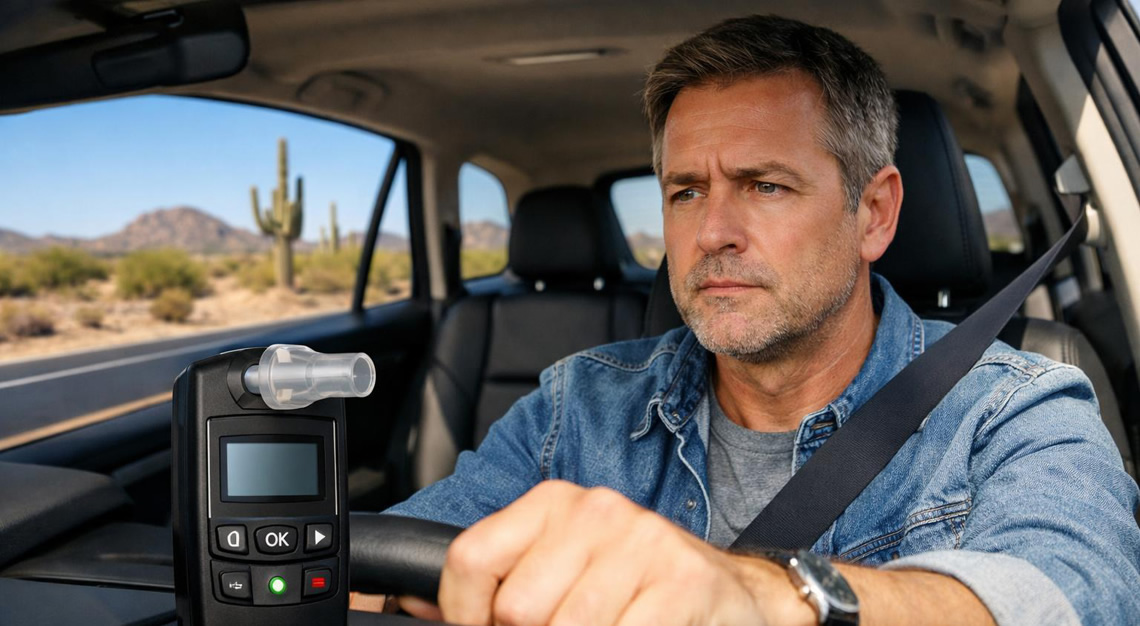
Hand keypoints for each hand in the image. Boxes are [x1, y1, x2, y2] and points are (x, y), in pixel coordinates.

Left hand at [404, 480, 812, 624]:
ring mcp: (642, 544)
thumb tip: (412, 610)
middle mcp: (596, 511)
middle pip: (516, 609)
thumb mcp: (565, 569)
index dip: (465, 616)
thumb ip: (499, 585)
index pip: (470, 560)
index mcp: (555, 503)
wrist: (736, 597)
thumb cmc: (641, 588)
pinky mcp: (679, 583)